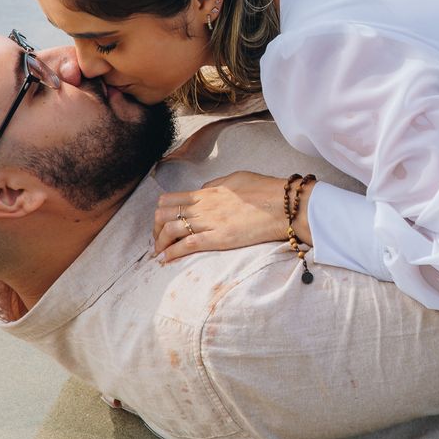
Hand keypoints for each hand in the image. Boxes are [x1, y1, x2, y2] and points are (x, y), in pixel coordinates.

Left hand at [152, 171, 314, 262]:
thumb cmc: (264, 190)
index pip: (171, 199)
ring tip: (160, 253)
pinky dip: (172, 253)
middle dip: (156, 228)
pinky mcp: (219, 238)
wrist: (282, 204)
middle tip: (159, 239)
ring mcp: (210, 222)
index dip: (160, 212)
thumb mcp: (236, 179)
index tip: (161, 222)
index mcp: (207, 192)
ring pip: (171, 230)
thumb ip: (217, 185)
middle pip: (164, 215)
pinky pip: (187, 245)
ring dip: (160, 243)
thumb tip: (204, 189)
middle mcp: (203, 206)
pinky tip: (166, 260)